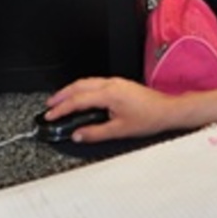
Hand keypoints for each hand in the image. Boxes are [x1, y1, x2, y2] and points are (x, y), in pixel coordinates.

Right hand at [44, 77, 175, 141]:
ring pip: (86, 82)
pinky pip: (95, 83)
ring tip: (60, 100)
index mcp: (109, 94)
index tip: (50, 115)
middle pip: (79, 86)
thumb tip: (78, 135)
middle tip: (49, 105)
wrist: (167, 110)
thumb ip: (96, 132)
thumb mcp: (120, 130)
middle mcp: (111, 84)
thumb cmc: (149, 118)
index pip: (78, 100)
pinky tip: (80, 97)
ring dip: (71, 90)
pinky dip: (82, 89)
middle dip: (61, 95)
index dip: (61, 108)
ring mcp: (116, 82)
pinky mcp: (120, 84)